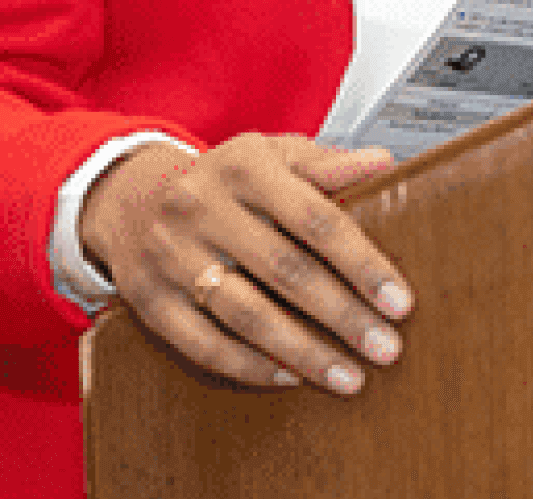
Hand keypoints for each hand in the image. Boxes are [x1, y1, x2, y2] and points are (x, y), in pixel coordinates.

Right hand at [78, 133, 411, 395]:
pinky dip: (251, 366)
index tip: (399, 301)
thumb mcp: (272, 155)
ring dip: (304, 352)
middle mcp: (203, 207)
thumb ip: (326, 164)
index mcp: (244, 166)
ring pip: (246, 315)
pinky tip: (290, 376)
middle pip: (285, 271)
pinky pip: (204, 344)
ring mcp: (172, 254)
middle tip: (386, 348)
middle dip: (342, 316)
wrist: (133, 197)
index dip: (362, 263)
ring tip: (349, 376)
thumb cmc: (224, 180)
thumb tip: (383, 164)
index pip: (315, 218)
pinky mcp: (150, 299)